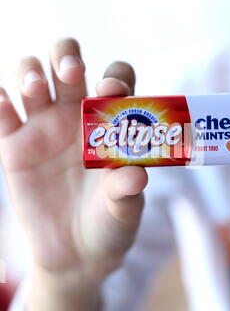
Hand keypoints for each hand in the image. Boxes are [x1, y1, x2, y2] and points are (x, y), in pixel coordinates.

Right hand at [0, 38, 147, 310]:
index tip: (110, 92)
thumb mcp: (124, 212)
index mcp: (110, 123)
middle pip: (68, 62)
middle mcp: (76, 116)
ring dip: (31, 71)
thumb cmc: (109, 226)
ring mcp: (44, 128)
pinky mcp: (15, 146)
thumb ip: (127, 192)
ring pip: (32, 77)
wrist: (76, 255)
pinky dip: (0, 100)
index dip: (114, 77)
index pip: (115, 80)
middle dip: (66, 55)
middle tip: (71, 72)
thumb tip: (136, 175)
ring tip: (35, 88)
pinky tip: (5, 103)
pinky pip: (2, 113)